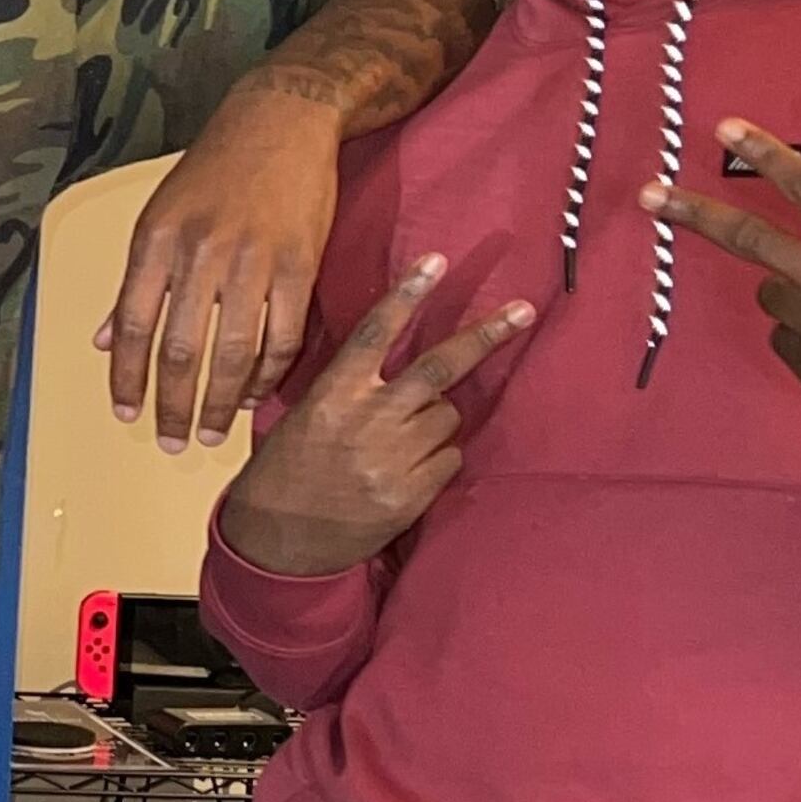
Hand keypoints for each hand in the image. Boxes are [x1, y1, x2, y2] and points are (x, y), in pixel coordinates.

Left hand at [98, 83, 341, 450]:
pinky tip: (254, 395)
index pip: (130, 325)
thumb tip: (99, 339)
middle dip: (174, 405)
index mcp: (155, 241)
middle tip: (172, 442)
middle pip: (180, 350)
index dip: (125, 377)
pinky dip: (266, 374)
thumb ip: (132, 281)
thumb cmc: (212, 168)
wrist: (281, 121)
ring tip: (212, 433)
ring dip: (220, 402)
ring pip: (232, 352)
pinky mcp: (298, 266)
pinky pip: (281, 337)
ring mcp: (251, 262)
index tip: (125, 412)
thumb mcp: (156, 213)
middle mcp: (199, 254)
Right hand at [216, 254, 532, 575]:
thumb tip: (406, 367)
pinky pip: (450, 459)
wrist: (279, 539)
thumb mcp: (306, 415)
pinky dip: (438, 460)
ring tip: (403, 441)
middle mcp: (366, 419)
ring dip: (437, 421)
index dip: (407, 294)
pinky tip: (408, 471)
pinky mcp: (412, 494)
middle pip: (438, 368)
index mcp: (332, 393)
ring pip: (448, 416)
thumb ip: (353, 389)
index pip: (374, 332)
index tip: (435, 262)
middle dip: (485, 336)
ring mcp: (393, 458)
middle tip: (521, 311)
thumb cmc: (288, 469)